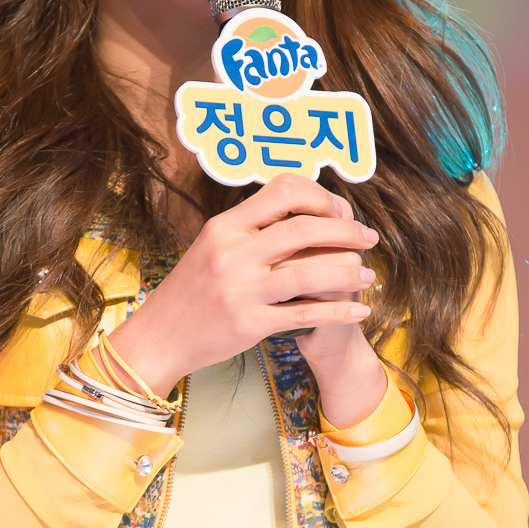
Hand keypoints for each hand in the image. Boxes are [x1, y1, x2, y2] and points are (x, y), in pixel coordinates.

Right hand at [106, 173, 380, 401]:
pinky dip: (338, 311)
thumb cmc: (193, 288)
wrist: (160, 335)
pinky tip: (358, 310)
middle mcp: (232, 253)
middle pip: (304, 229)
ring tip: (367, 274)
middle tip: (368, 238)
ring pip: (311, 272)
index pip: (282, 191)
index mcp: (224, 226)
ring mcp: (241, 290)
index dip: (320, 197)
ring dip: (348, 271)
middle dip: (345, 232)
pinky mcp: (250, 324)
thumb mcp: (212, 245)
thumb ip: (251, 227)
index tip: (340, 210)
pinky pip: (306, 314)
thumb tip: (301, 207)